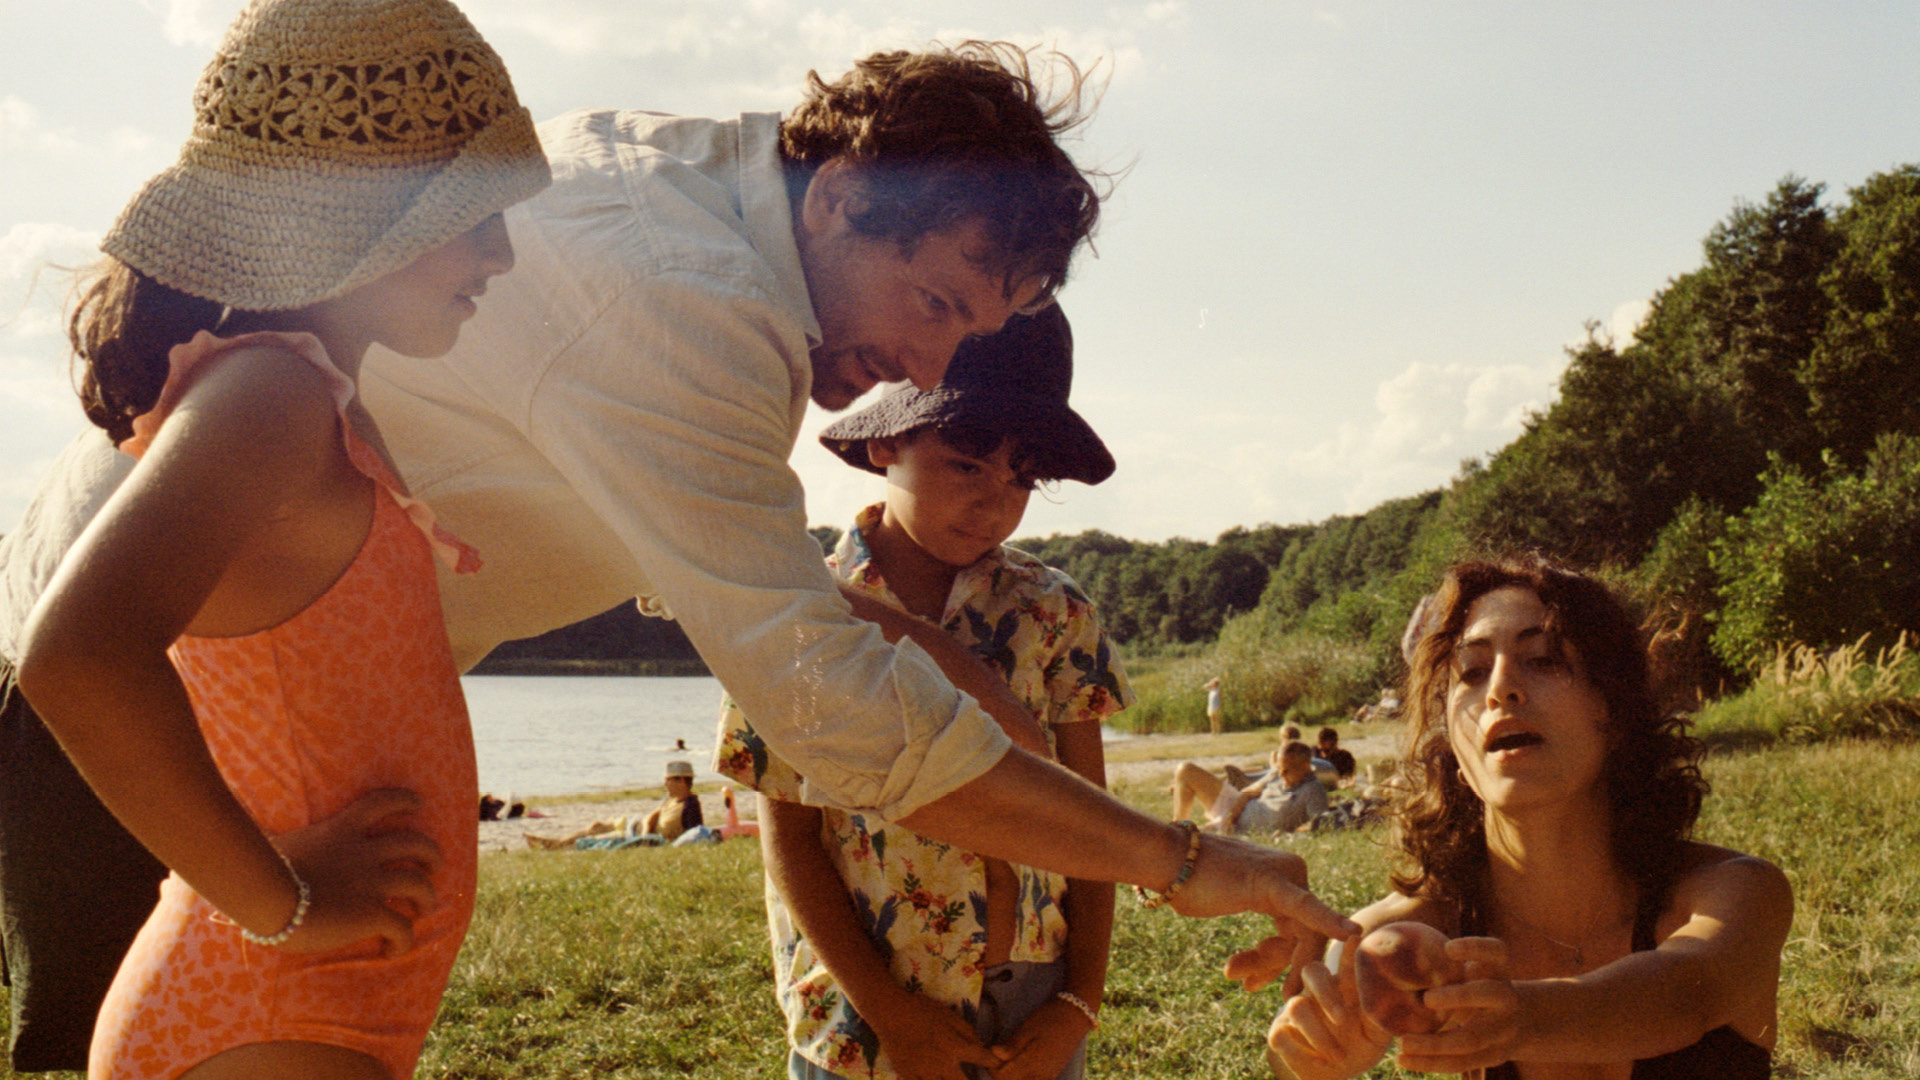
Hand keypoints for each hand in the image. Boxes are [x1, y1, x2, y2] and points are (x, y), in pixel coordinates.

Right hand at [270, 788, 441, 956]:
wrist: (263, 894)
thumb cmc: (257, 870)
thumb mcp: (276, 843)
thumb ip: (281, 839)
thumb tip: (255, 836)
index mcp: (341, 831)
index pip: (380, 802)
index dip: (404, 800)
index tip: (419, 803)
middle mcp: (363, 852)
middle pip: (415, 843)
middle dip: (431, 854)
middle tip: (434, 866)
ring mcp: (370, 882)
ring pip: (419, 884)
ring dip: (427, 896)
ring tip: (424, 907)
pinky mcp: (370, 913)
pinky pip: (401, 928)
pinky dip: (404, 940)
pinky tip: (394, 949)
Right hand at [867, 989, 998, 1079]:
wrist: (890, 1013)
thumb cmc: (921, 1010)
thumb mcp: (949, 1014)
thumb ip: (967, 1032)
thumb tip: (980, 1046)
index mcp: (956, 1047)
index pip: (983, 1059)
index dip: (993, 1062)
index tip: (995, 1063)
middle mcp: (943, 1065)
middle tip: (968, 1075)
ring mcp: (924, 1073)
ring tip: (948, 1074)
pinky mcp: (908, 1076)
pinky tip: (930, 1076)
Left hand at [987, 997, 1092, 1079]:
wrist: (1076, 1017)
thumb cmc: (1050, 1018)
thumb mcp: (1028, 1027)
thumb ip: (1012, 1045)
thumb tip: (993, 1054)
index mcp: (1032, 1064)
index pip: (1002, 1076)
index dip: (991, 1067)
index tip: (989, 1053)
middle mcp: (1039, 1076)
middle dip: (1000, 1073)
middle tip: (998, 1054)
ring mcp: (1046, 1077)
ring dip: (1012, 1075)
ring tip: (1009, 1058)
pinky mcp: (1051, 1075)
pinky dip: (1023, 1076)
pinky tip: (1020, 1064)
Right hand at [1178, 833, 1359, 995]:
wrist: (1166, 860)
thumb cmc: (1190, 884)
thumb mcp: (1230, 907)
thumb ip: (1256, 926)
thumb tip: (1263, 952)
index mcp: (1286, 878)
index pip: (1299, 928)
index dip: (1284, 962)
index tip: (1261, 985)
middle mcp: (1294, 872)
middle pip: (1302, 935)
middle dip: (1278, 967)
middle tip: (1250, 987)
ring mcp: (1287, 876)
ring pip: (1298, 936)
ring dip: (1268, 964)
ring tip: (1239, 978)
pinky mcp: (1276, 883)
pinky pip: (1307, 910)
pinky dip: (1329, 922)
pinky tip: (1352, 933)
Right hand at [1266, 941, 1391, 1079]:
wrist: (1332, 1076)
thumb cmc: (1358, 1049)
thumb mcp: (1375, 1038)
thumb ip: (1380, 1020)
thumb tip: (1394, 1003)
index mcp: (1342, 989)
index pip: (1345, 965)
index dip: (1349, 952)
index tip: (1356, 936)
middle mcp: (1317, 993)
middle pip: (1312, 972)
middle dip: (1325, 992)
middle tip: (1342, 1018)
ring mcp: (1295, 1011)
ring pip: (1296, 1006)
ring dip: (1319, 1035)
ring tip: (1338, 1057)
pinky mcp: (1280, 1032)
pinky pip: (1282, 1035)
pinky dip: (1301, 1054)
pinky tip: (1320, 1063)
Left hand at [1394, 936, 1521, 1073]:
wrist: (1521, 1022)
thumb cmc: (1474, 984)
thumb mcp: (1470, 969)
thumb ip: (1440, 960)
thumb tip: (1375, 940)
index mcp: (1499, 971)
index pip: (1496, 952)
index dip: (1475, 948)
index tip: (1449, 948)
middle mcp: (1506, 998)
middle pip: (1488, 995)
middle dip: (1459, 997)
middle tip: (1427, 998)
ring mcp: (1505, 1031)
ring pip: (1472, 1040)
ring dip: (1436, 1044)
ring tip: (1403, 1042)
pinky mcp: (1494, 1056)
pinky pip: (1462, 1063)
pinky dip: (1431, 1063)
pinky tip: (1403, 1060)